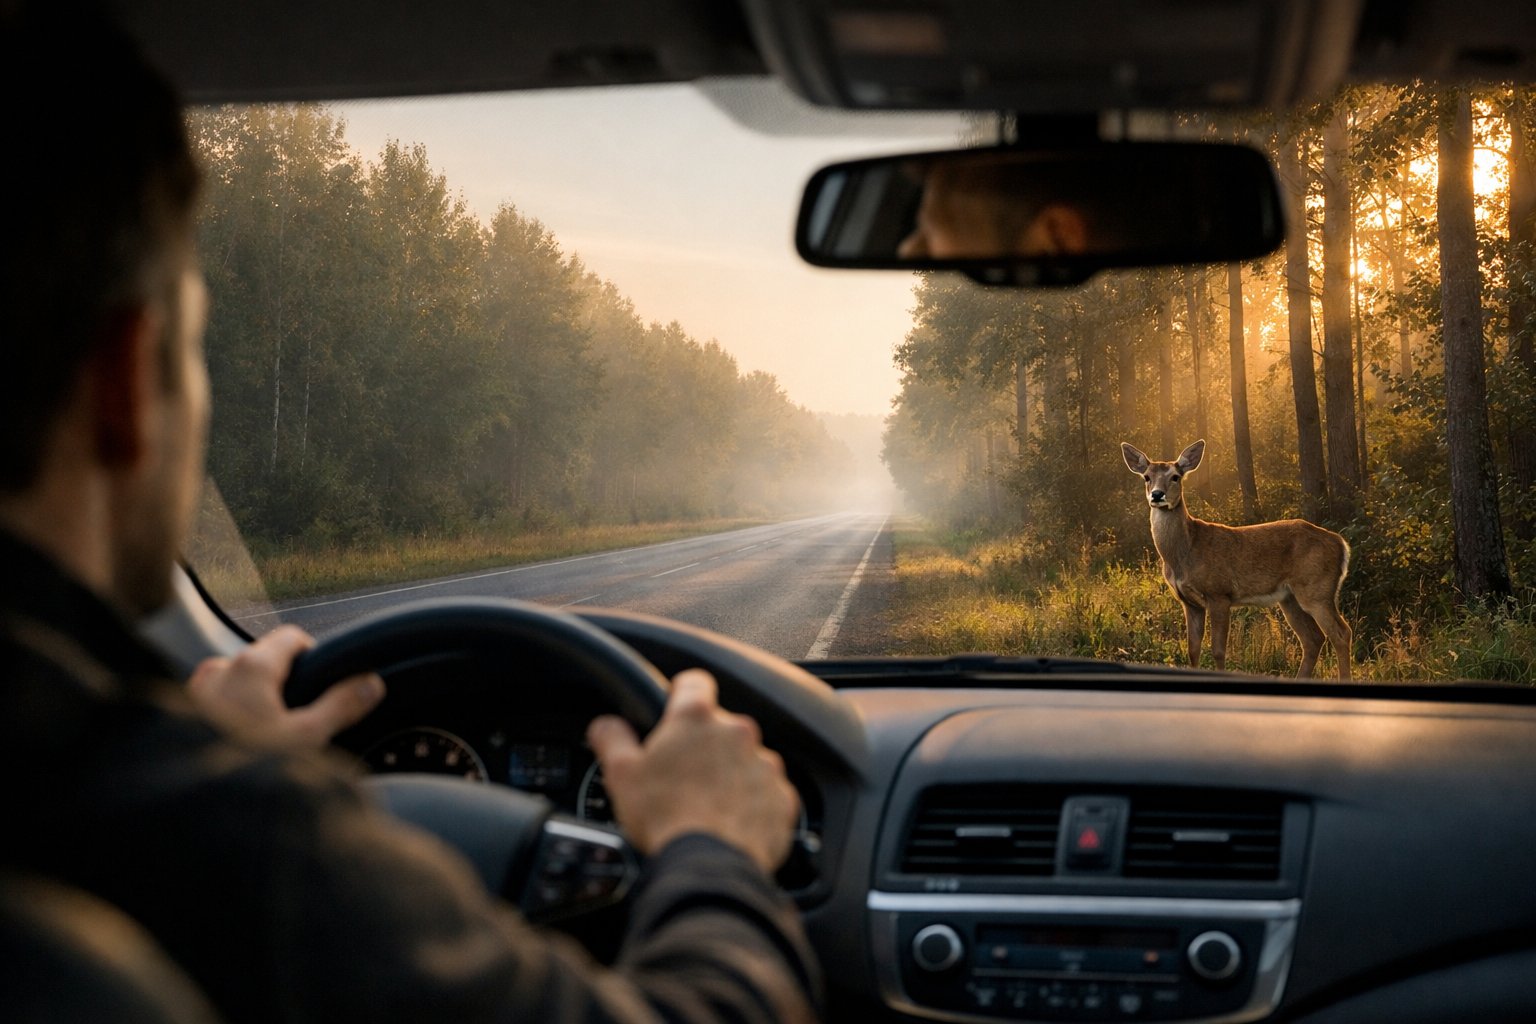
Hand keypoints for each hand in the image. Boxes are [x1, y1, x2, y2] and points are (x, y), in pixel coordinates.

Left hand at [187, 624, 384, 749]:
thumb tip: (370, 684)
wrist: (190, 804)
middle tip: (293, 722)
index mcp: (250, 666)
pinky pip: (217, 701)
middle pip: (265, 659)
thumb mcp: (305, 739)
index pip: (292, 638)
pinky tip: (238, 743)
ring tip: (264, 737)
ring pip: (240, 682)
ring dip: (255, 700)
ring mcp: (196, 691)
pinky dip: (232, 713)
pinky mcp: (180, 713)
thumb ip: (341, 706)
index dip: (313, 658)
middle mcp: (219, 670)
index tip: (320, 687)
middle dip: (283, 684)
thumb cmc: (243, 767)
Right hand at [586, 669, 798, 874]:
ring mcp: (765, 764)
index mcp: (696, 719)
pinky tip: (731, 824)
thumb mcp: (622, 775)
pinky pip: (767, 793)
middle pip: (720, 727)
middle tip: (682, 778)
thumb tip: (605, 725)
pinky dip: (753, 805)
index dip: (682, 694)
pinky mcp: (783, 797)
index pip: (694, 683)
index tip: (675, 709)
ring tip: (707, 807)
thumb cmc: (664, 818)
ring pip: (747, 760)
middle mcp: (737, 732)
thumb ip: (612, 739)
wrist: (710, 865)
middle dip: (704, 747)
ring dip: (730, 776)